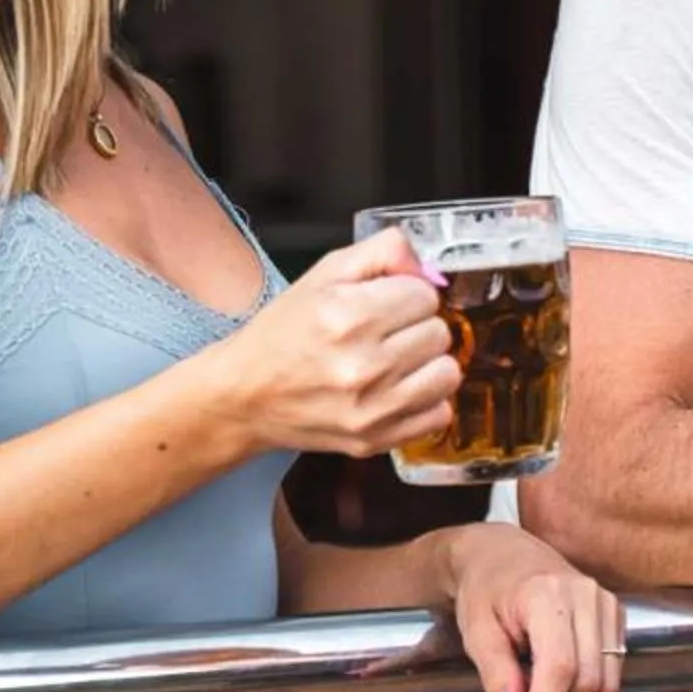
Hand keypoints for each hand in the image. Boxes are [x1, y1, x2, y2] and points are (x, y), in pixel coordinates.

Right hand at [213, 230, 458, 457]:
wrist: (245, 395)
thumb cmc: (285, 331)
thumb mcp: (325, 273)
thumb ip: (383, 251)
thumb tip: (428, 267)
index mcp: (348, 314)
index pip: (425, 295)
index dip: (407, 295)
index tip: (387, 304)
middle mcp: (362, 364)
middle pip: (439, 333)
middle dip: (417, 327)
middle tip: (387, 333)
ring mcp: (371, 408)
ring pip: (447, 374)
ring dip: (428, 364)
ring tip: (397, 361)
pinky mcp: (375, 440)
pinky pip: (439, 414)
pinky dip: (425, 401)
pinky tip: (397, 390)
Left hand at [442, 523, 623, 691]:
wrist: (500, 554)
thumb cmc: (484, 590)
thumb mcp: (476, 632)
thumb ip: (495, 674)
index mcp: (546, 595)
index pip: (559, 668)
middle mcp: (585, 595)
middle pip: (586, 679)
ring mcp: (605, 601)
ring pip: (605, 680)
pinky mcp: (614, 611)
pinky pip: (613, 668)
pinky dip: (586, 687)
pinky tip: (557, 681)